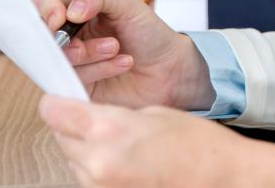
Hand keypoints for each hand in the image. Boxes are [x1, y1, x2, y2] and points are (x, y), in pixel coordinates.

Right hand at [30, 0, 213, 109]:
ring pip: (57, 59)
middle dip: (63, 39)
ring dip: (88, 54)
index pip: (44, 1)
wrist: (169, 68)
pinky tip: (123, 62)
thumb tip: (71, 10)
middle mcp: (68, 35)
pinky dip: (98, 70)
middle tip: (83, 42)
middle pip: (42, 34)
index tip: (59, 18)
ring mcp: (71, 61)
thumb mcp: (129, 4)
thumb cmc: (149, 33)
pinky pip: (71, 79)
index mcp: (76, 9)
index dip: (44, 8)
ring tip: (117, 49)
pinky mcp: (76, 86)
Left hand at [39, 97, 274, 187]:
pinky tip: (124, 158)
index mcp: (108, 131)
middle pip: (60, 135)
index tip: (63, 95)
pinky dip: (98, 165)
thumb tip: (83, 115)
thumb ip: (109, 114)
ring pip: (72, 158)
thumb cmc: (198, 146)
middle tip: (98, 117)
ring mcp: (99, 186)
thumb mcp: (152, 112)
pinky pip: (88, 176)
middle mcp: (97, 163)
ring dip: (86, 147)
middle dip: (74, 124)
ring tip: (120, 140)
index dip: (58, 99)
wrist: (221, 178)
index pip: (53, 110)